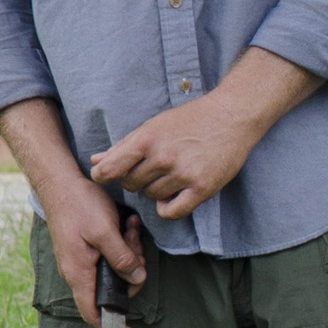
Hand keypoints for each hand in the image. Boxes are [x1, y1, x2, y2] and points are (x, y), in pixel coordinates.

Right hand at [39, 175, 145, 327]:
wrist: (61, 182)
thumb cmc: (78, 205)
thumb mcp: (105, 231)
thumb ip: (121, 257)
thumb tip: (136, 278)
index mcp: (79, 273)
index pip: (93, 312)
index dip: (112, 327)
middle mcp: (79, 271)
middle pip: (113, 288)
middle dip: (132, 272)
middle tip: (135, 247)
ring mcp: (84, 260)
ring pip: (116, 270)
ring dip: (129, 252)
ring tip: (130, 229)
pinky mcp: (89, 249)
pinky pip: (112, 255)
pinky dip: (123, 243)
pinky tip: (126, 225)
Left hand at [94, 93, 267, 220]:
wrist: (231, 116)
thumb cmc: (190, 119)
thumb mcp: (153, 126)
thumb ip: (124, 145)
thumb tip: (96, 161)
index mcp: (147, 139)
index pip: (109, 169)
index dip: (102, 175)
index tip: (105, 176)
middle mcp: (163, 157)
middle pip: (131, 184)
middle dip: (136, 179)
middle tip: (151, 168)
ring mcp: (183, 173)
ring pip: (151, 196)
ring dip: (156, 190)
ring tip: (169, 175)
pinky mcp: (202, 187)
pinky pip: (172, 212)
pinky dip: (167, 208)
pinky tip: (171, 198)